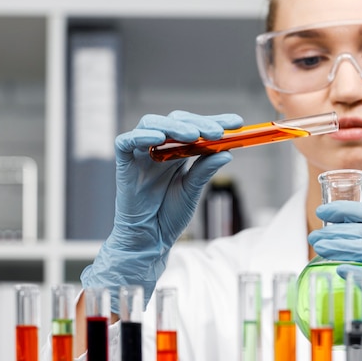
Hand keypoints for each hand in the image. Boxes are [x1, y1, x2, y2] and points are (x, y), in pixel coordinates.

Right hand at [81, 110, 242, 311]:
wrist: (150, 239)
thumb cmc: (170, 215)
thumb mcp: (192, 190)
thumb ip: (204, 170)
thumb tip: (227, 152)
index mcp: (177, 152)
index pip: (196, 128)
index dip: (215, 121)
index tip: (237, 123)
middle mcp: (159, 148)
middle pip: (175, 121)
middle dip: (198, 122)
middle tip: (217, 132)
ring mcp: (140, 154)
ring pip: (152, 123)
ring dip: (173, 127)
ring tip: (193, 135)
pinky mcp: (123, 163)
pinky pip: (126, 141)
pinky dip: (140, 136)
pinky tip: (158, 139)